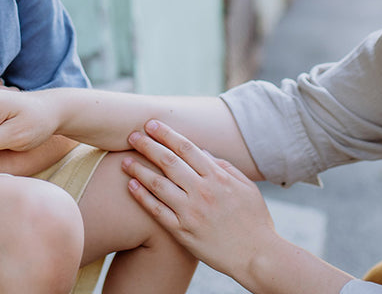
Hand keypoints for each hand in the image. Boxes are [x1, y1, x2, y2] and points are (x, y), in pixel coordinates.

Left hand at [123, 120, 277, 278]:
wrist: (257, 256)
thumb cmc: (255, 220)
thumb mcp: (246, 187)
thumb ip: (225, 167)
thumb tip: (204, 152)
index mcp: (218, 177)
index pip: (187, 147)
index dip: (167, 133)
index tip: (151, 124)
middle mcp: (202, 191)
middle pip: (168, 161)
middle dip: (148, 145)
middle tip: (131, 135)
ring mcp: (191, 211)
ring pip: (158, 184)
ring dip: (139, 169)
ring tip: (124, 160)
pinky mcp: (183, 232)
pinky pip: (157, 211)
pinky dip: (142, 197)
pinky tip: (131, 186)